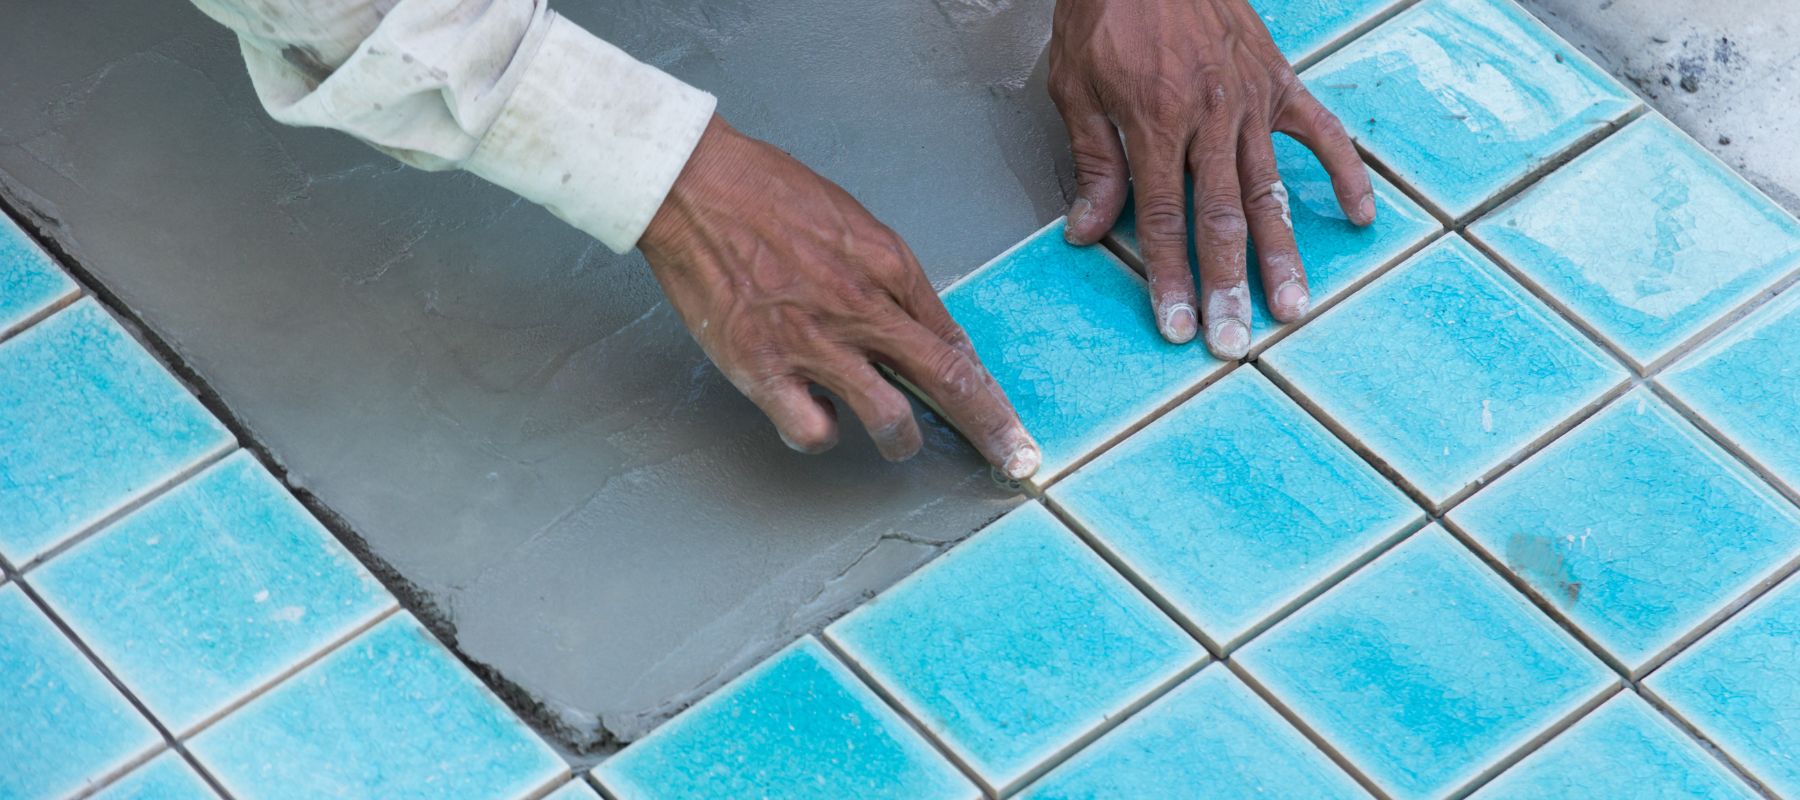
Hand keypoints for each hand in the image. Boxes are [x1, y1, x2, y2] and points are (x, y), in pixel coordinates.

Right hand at [639, 115, 1041, 479]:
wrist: (695, 186)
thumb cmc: (769, 194)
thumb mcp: (853, 224)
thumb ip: (891, 280)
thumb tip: (921, 330)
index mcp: (889, 268)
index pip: (955, 342)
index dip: (990, 391)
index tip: (1009, 423)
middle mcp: (862, 308)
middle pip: (947, 381)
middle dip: (991, 429)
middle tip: (1015, 461)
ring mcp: (814, 343)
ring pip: (889, 419)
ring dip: (899, 440)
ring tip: (892, 439)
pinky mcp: (763, 367)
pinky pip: (811, 431)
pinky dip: (819, 435)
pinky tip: (814, 417)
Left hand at [1050, 0, 1376, 357]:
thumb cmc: (1107, 12)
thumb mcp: (1076, 85)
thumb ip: (1093, 161)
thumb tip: (1088, 232)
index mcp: (1155, 123)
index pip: (1165, 219)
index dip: (1171, 278)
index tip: (1178, 325)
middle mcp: (1208, 118)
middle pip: (1221, 219)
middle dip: (1228, 285)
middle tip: (1236, 340)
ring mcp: (1249, 100)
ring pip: (1270, 190)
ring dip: (1282, 253)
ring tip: (1293, 305)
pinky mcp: (1277, 80)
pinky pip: (1319, 132)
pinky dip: (1343, 174)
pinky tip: (1358, 218)